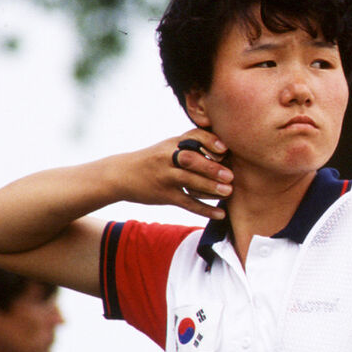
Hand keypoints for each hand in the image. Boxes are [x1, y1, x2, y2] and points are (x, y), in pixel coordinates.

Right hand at [106, 130, 231, 220]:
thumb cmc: (153, 160)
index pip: (193, 136)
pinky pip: (186, 203)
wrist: (121, 174)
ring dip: (210, 187)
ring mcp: (165, 176)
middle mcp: (167, 157)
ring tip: (228, 192)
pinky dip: (204, 209)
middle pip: (190, 159)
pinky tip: (220, 214)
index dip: (209, 141)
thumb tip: (226, 152)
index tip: (224, 148)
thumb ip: (191, 146)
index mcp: (172, 142)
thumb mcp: (168, 146)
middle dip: (211, 167)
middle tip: (230, 175)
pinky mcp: (164, 195)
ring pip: (188, 181)